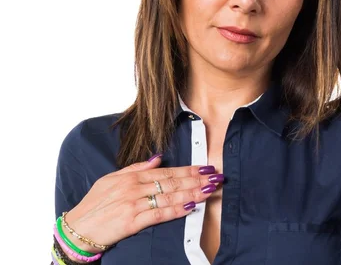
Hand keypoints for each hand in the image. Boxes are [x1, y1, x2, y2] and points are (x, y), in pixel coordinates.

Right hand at [63, 156, 221, 253]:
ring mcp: (134, 204)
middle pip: (172, 182)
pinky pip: (159, 214)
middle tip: (215, 177)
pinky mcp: (132, 222)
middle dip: (196, 179)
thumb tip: (158, 158)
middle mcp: (134, 188)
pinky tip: (190, 207)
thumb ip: (136, 168)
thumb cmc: (94, 204)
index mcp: (131, 177)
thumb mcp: (111, 179)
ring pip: (169, 196)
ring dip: (192, 193)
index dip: (188, 169)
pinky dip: (176, 210)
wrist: (77, 229)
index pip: (166, 171)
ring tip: (209, 190)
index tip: (205, 168)